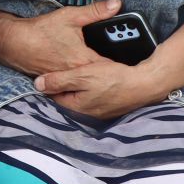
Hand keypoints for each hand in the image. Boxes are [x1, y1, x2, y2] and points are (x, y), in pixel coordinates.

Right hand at [0, 0, 122, 77]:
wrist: (13, 43)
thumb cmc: (40, 31)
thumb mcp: (70, 16)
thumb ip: (95, 11)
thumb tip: (116, 4)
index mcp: (83, 59)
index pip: (111, 68)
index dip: (125, 68)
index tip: (136, 66)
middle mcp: (76, 73)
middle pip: (101, 77)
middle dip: (114, 73)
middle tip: (129, 70)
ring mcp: (66, 79)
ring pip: (88, 81)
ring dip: (98, 78)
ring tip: (110, 74)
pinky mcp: (57, 80)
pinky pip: (75, 82)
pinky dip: (82, 78)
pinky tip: (86, 73)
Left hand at [35, 60, 164, 119]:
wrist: (146, 83)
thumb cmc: (114, 79)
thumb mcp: (82, 75)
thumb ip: (59, 80)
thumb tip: (37, 85)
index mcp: (76, 107)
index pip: (55, 95)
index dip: (53, 81)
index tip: (54, 69)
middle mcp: (87, 114)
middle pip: (68, 97)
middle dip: (66, 84)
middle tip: (69, 69)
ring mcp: (100, 113)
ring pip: (82, 97)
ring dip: (81, 86)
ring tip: (84, 72)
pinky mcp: (111, 108)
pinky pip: (95, 98)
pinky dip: (93, 89)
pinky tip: (97, 79)